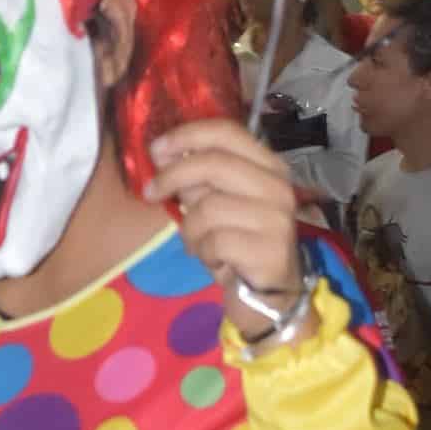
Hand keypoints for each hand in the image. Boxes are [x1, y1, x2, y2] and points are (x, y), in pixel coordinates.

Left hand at [148, 120, 302, 338]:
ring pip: (208, 207)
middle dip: (173, 176)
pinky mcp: (270, 251)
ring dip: (190, 229)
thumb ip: (197, 178)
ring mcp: (277, 219)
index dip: (186, 135)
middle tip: (151, 193)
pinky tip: (215, 261)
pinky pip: (215, 241)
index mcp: (269, 166)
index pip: (227, 132)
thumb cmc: (238, 243)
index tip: (155, 150)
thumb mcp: (218, 203)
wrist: (268, 297)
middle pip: (213, 164)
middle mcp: (278, 187)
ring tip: (198, 243)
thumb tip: (163, 155)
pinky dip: (204, 252)